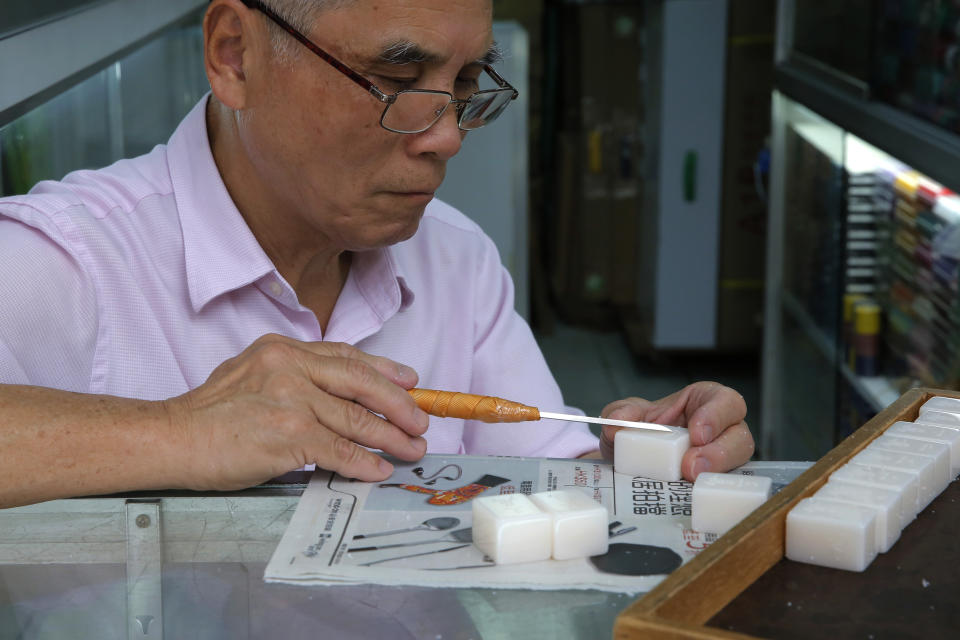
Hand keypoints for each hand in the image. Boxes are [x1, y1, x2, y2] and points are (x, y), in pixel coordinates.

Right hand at [164, 334, 428, 489]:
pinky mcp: (290, 434)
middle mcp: (291, 366)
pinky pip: (340, 450)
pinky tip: (379, 470)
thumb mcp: (250, 373)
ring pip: (357, 419)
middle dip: (399, 404)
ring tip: (411, 449)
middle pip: (362, 382)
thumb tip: (337, 397)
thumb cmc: (208, 414)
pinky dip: (364, 462)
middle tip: (421, 420)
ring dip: (391, 438)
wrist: (171, 438)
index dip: (384, 370)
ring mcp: (292, 399)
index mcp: (283, 349)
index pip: (346, 356)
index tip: (409, 380)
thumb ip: (292, 375)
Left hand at [597, 381, 753, 480]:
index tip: (697, 434)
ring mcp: (723, 460)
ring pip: (738, 467)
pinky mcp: (717, 484)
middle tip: (690, 467)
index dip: (716, 416)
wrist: (632, 458)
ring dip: (715, 474)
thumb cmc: (643, 428)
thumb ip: (620, 413)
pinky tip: (692, 498)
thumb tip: (616, 423)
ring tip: (689, 481)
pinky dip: (711, 494)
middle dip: (719, 453)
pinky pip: (725, 490)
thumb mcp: (628, 416)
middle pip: (740, 438)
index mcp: (706, 402)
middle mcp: (722, 431)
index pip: (726, 402)